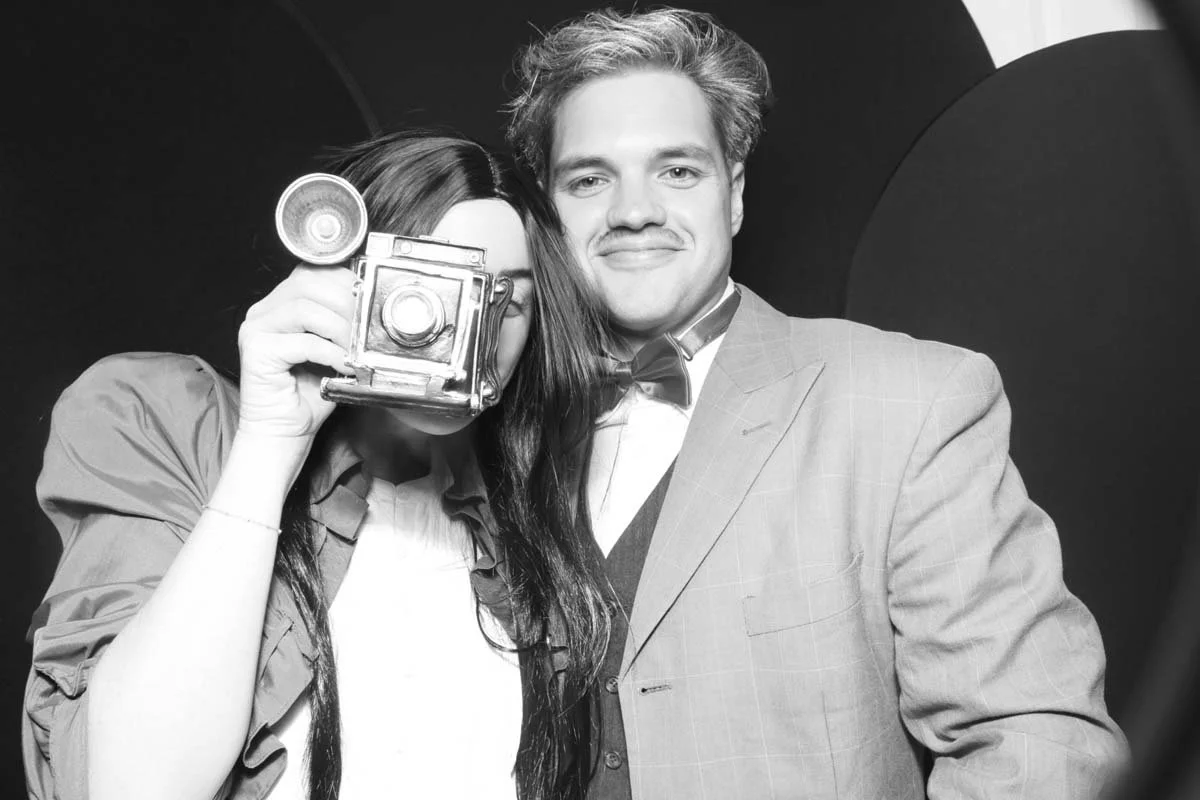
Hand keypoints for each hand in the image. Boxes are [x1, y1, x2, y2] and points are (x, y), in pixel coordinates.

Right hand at [236, 264, 356, 439]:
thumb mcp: (333, 349)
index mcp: (280, 304)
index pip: (312, 272)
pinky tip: (344, 367)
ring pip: (305, 309)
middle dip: (345, 303)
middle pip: (308, 283)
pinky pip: (303, 342)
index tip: (366, 300)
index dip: (343, 280)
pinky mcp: (256, 351)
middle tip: (365, 329)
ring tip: (355, 351)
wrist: (284, 431)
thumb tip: (371, 307)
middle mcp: (263, 311)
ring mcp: (256, 329)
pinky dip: (331, 353)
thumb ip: (342, 324)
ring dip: (340, 329)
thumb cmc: (309, 393)